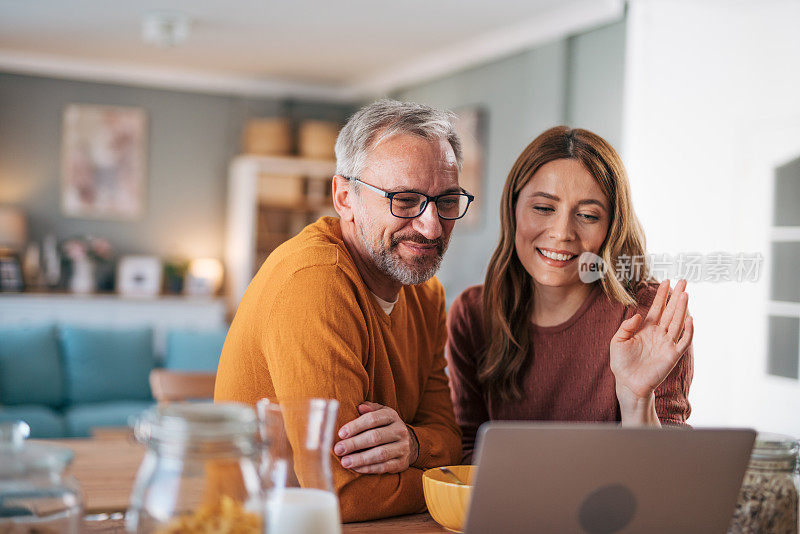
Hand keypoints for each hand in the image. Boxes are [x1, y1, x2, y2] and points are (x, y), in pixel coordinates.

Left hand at [333, 402, 418, 473]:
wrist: (409, 443)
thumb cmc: (386, 427)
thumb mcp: (381, 413)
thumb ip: (370, 409)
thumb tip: (359, 407)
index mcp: (392, 416)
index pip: (372, 419)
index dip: (356, 426)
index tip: (341, 434)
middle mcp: (399, 431)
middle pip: (375, 437)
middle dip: (354, 444)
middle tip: (338, 449)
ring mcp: (402, 447)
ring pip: (380, 454)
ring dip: (360, 459)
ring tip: (345, 462)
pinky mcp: (402, 463)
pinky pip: (384, 467)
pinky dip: (369, 468)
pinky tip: (356, 468)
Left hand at [610, 279, 693, 409]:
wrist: (628, 383)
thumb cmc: (622, 363)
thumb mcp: (617, 341)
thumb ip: (626, 327)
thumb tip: (639, 315)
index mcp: (646, 328)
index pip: (657, 308)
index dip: (661, 295)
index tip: (666, 281)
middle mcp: (659, 333)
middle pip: (671, 311)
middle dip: (676, 296)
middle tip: (683, 281)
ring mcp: (667, 344)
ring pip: (678, 322)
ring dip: (682, 309)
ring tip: (685, 294)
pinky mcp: (672, 355)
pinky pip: (683, 341)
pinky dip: (688, 330)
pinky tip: (690, 319)